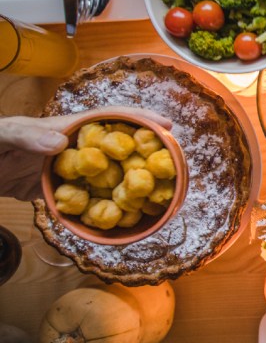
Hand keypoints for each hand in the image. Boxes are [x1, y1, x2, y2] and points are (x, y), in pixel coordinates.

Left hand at [0, 107, 171, 200]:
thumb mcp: (4, 133)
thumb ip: (28, 135)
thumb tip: (61, 143)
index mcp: (68, 128)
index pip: (111, 118)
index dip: (141, 119)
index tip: (168, 126)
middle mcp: (75, 148)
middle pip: (118, 149)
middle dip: (147, 155)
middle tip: (172, 168)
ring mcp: (69, 172)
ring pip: (108, 177)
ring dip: (129, 187)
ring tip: (154, 197)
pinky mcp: (59, 193)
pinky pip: (88, 202)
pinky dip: (103, 212)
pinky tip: (117, 223)